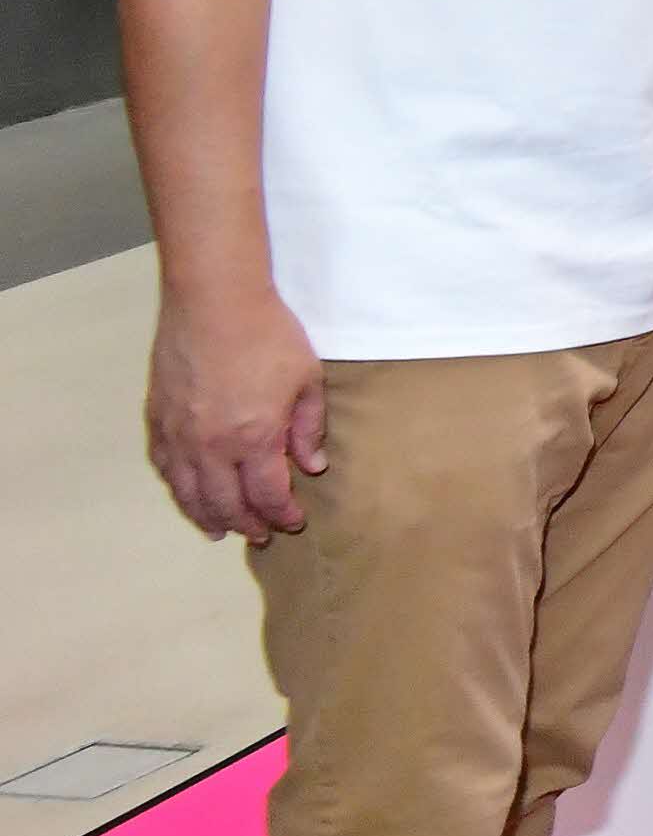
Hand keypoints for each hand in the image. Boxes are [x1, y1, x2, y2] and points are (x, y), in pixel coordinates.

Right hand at [146, 286, 328, 539]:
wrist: (213, 300)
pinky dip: (176, 488)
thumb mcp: (307, 379)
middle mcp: (210, 446)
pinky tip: (186, 494)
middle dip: (246, 524)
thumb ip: (309, 428)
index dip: (281, 514)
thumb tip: (312, 466)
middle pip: (225, 503)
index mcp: (253, 439)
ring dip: (205, 515)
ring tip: (219, 531)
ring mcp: (178, 435)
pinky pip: (163, 467)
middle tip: (260, 535)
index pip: (266, 495)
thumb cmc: (268, 335)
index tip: (292, 522)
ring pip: (188, 492)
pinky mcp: (157, 419)